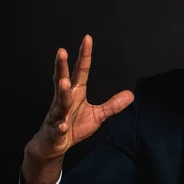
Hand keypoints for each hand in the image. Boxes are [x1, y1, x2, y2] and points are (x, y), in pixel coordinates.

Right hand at [27, 35, 134, 160]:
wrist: (53, 145)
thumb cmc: (72, 126)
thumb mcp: (97, 115)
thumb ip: (112, 105)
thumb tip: (131, 95)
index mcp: (75, 93)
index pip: (80, 70)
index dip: (84, 55)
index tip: (87, 38)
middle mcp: (64, 100)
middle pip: (62, 79)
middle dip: (62, 66)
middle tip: (62, 51)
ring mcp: (57, 115)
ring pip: (59, 101)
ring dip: (62, 92)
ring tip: (65, 82)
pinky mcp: (54, 131)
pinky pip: (57, 128)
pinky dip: (59, 126)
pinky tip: (62, 125)